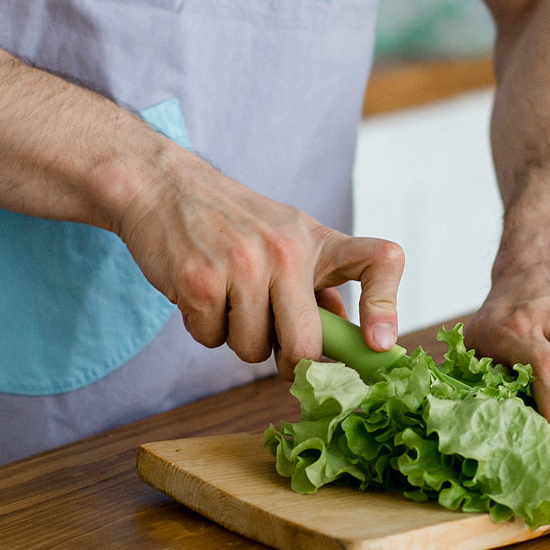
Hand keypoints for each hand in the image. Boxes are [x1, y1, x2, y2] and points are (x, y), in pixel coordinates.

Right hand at [117, 151, 402, 373]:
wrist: (163, 186)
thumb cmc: (231, 220)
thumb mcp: (287, 237)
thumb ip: (317, 285)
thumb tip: (351, 337)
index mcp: (316, 240)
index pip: (380, 261)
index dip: (385, 307)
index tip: (379, 344)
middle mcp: (286, 250)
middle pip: (305, 344)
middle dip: (290, 363)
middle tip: (278, 354)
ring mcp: (243, 264)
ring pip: (252, 349)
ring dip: (237, 339)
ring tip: (226, 299)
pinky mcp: (199, 281)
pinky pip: (211, 339)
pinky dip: (203, 328)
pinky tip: (199, 294)